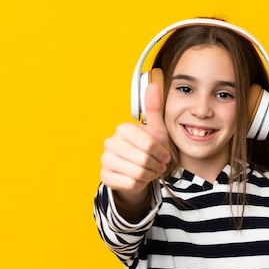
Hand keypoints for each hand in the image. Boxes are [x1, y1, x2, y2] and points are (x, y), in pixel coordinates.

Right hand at [100, 82, 169, 196]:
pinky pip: (130, 184)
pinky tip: (140, 179)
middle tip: (158, 165)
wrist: (138, 171)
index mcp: (123, 129)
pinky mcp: (105, 176)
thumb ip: (154, 109)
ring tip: (150, 171)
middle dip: (156, 165)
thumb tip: (153, 85)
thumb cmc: (148, 150)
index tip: (163, 155)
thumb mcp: (156, 130)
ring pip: (137, 173)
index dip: (161, 153)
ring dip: (149, 175)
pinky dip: (141, 184)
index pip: (149, 145)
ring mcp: (105, 159)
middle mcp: (110, 142)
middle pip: (143, 160)